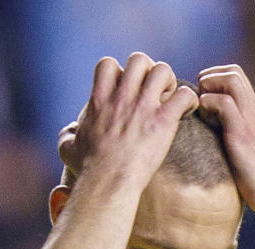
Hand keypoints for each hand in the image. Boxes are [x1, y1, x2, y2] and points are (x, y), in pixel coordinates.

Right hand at [58, 53, 198, 190]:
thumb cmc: (89, 169)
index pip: (108, 64)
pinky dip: (188, 101)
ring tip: (168, 101)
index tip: (126, 91)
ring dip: (169, 82)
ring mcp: (143, 107)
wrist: (108, 183)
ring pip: (163, 70)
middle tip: (152, 94)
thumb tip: (69, 132)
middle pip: (139, 59)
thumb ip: (66, 136)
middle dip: (148, 72)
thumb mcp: (68, 149)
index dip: (120, 72)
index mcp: (99, 100)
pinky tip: (185, 113)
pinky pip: (184, 95)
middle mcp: (121, 98)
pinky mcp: (163, 122)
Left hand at [198, 65, 254, 214]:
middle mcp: (254, 112)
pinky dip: (208, 105)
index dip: (215, 80)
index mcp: (254, 115)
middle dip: (210, 77)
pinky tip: (204, 122)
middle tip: (199, 101)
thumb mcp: (246, 154)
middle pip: (234, 72)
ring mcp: (250, 121)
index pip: (237, 79)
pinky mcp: (243, 134)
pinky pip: (224, 103)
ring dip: (209, 87)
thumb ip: (233, 141)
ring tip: (201, 109)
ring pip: (231, 79)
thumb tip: (213, 142)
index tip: (202, 100)